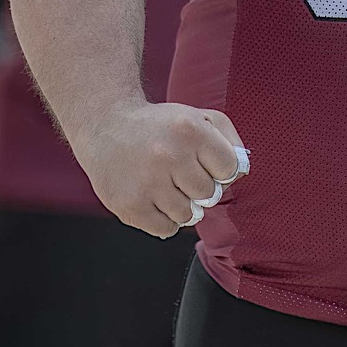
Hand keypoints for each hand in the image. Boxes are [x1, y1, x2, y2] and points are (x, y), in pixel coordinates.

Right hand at [71, 100, 248, 237]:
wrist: (105, 126)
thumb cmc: (161, 126)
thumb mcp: (197, 117)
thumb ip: (229, 140)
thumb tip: (241, 172)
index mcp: (190, 130)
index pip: (229, 170)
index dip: (219, 169)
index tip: (203, 161)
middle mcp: (169, 156)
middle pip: (210, 195)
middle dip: (199, 187)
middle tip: (180, 172)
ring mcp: (148, 183)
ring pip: (189, 215)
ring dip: (182, 204)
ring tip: (164, 184)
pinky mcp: (130, 206)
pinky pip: (167, 229)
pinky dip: (164, 219)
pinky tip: (153, 197)